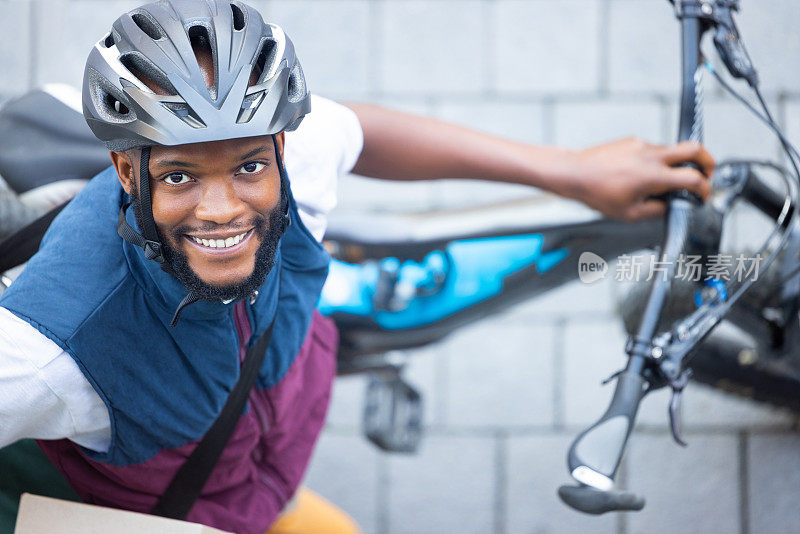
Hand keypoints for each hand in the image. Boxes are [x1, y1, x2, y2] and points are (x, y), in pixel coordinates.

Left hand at [565, 138, 714, 221]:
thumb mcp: (630, 213)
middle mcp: (652, 156)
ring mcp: (642, 145)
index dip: (705, 188)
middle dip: (708, 161)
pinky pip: (652, 149)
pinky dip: (656, 160)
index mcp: (655, 176)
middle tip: (707, 173)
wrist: (575, 173)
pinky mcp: (632, 141)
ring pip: (672, 150)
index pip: (694, 178)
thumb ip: (656, 211)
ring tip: (664, 180)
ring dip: (676, 163)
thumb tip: (669, 207)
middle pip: (695, 149)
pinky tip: (642, 174)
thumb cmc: (596, 193)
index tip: (704, 194)